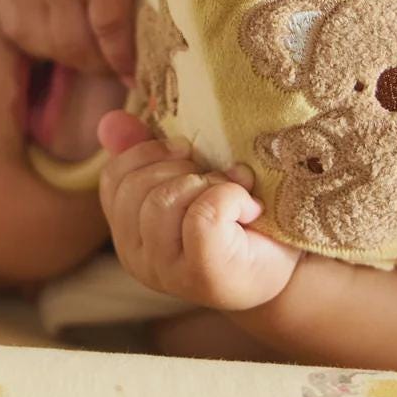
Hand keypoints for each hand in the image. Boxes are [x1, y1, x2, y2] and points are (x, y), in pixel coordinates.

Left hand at [0, 0, 164, 78]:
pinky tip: (143, 63)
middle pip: (47, 45)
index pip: (18, 29)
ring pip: (75, 48)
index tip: (83, 43)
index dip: (50, 44)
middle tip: (118, 56)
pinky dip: (124, 55)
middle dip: (81, 58)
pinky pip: (108, 33)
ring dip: (105, 60)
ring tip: (136, 58)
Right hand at [96, 110, 301, 311]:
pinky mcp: (203, 275)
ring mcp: (167, 273)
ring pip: (164, 199)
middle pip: (138, 187)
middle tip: (218, 181)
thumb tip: (110, 121)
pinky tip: (249, 209)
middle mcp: (138, 259)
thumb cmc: (237, 220)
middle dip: (184, 168)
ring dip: (209, 184)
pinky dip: (231, 198)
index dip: (150, 154)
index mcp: (128, 234)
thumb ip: (146, 153)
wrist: (286, 264)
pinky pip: (203, 215)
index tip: (189, 155)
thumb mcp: (189, 177)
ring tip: (235, 197)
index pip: (113, 178)